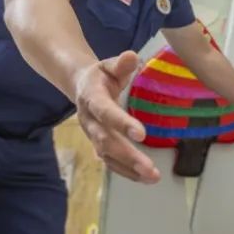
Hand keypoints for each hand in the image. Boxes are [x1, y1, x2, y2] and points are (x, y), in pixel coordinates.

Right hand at [74, 51, 158, 183]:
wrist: (81, 85)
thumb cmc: (102, 75)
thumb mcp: (109, 65)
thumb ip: (121, 64)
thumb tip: (132, 56)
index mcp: (92, 98)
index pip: (105, 112)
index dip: (121, 123)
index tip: (141, 134)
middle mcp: (89, 120)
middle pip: (106, 141)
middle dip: (128, 156)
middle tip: (150, 168)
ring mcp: (92, 135)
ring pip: (107, 156)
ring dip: (129, 169)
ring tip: (152, 177)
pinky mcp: (98, 144)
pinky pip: (110, 161)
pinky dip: (126, 171)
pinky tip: (144, 178)